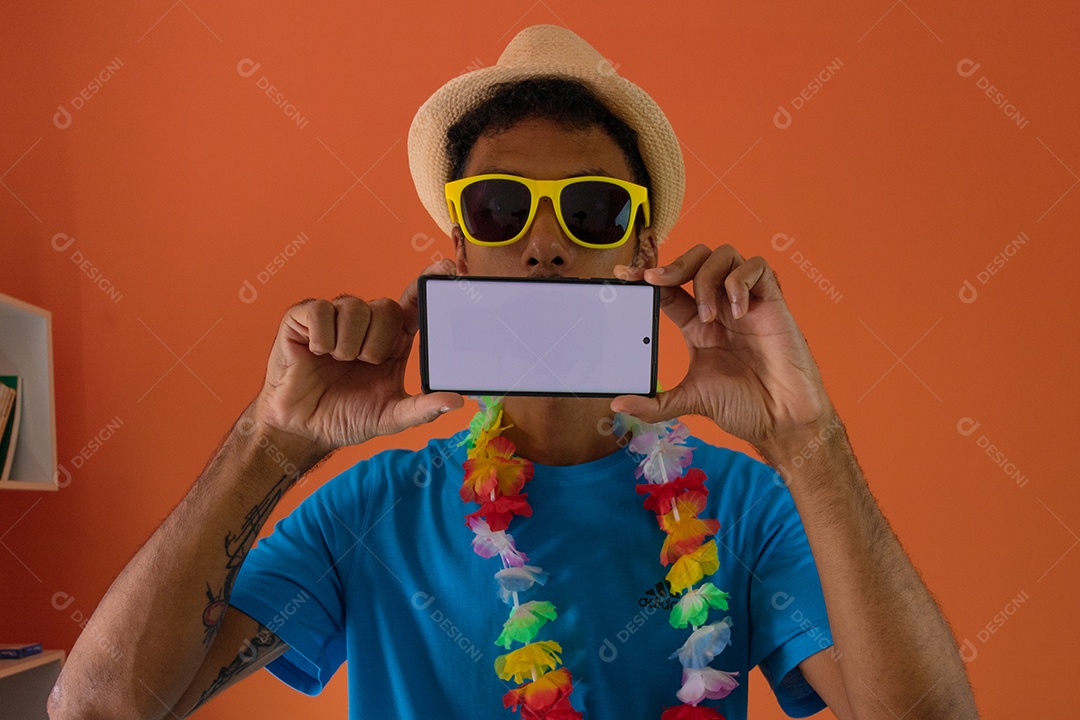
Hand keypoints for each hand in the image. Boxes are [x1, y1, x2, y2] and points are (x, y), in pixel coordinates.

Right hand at [250, 259, 464, 452]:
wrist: (302, 428)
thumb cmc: (346, 417)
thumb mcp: (390, 417)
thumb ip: (423, 410)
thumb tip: (457, 402)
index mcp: (392, 340)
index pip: (415, 302)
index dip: (429, 281)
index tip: (446, 267)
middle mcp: (366, 323)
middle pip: (387, 307)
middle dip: (376, 343)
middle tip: (362, 365)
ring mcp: (335, 317)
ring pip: (354, 307)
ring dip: (348, 345)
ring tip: (337, 362)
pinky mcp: (304, 317)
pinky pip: (321, 310)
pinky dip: (322, 338)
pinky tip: (316, 352)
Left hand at [610, 244, 834, 447]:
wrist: (782, 419)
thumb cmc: (744, 406)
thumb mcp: (690, 401)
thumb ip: (655, 404)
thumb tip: (617, 405)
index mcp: (698, 324)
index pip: (668, 287)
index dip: (646, 276)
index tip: (622, 274)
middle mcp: (720, 307)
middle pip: (696, 258)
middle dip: (674, 264)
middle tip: (656, 281)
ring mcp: (746, 301)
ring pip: (723, 254)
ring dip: (706, 278)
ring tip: (709, 316)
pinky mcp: (772, 301)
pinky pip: (757, 266)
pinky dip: (740, 281)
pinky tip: (738, 311)